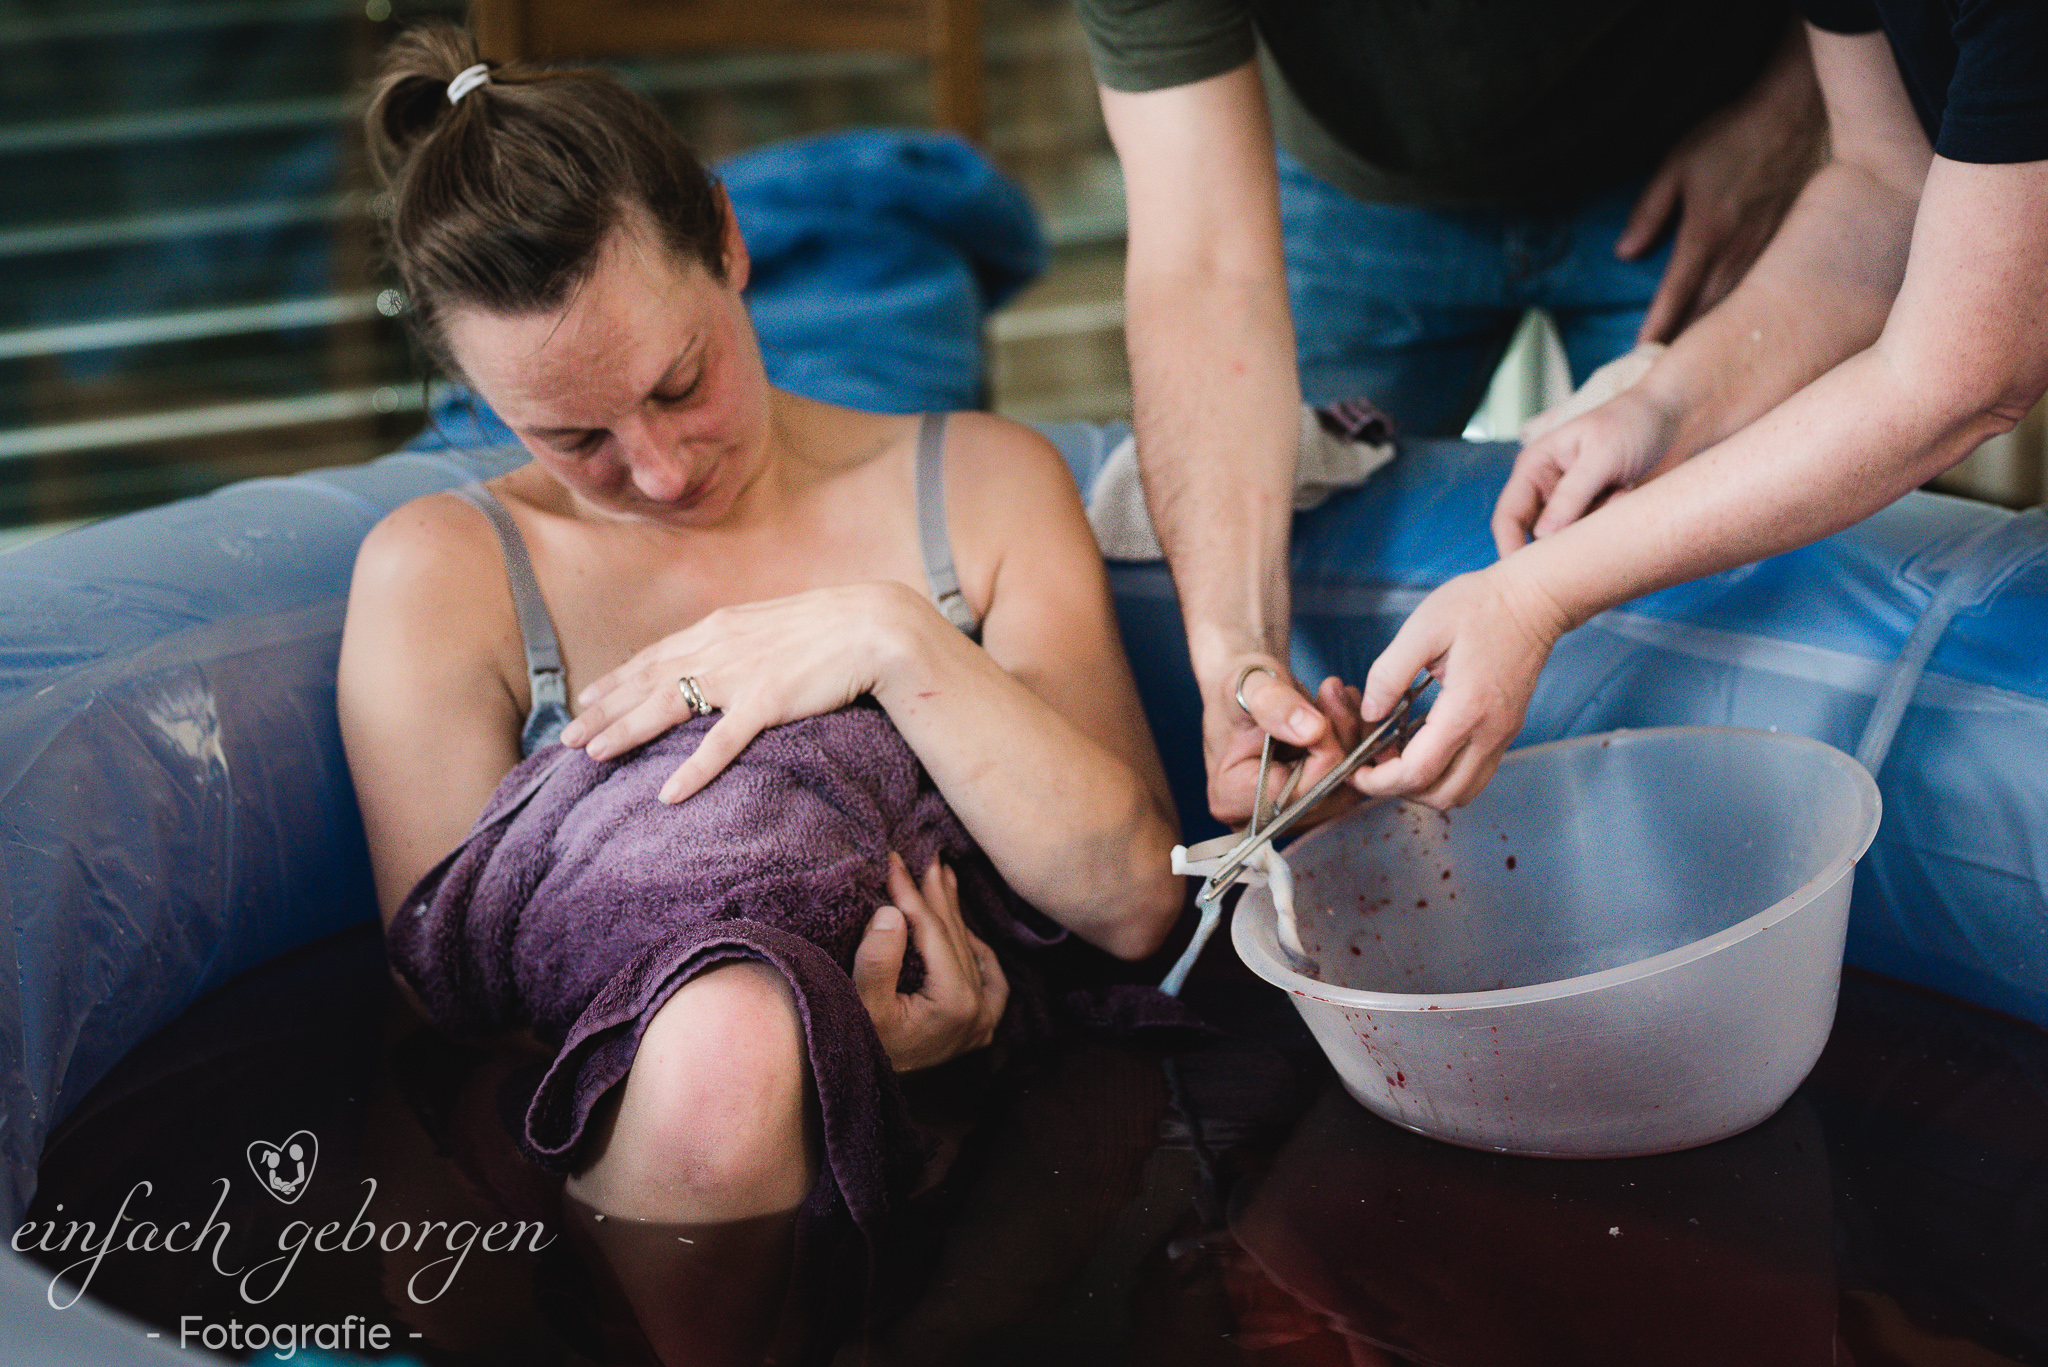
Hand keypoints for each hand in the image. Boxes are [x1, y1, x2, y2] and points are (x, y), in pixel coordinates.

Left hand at [559, 582, 923, 802]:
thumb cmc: (831, 627)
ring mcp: (741, 673)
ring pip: (667, 705)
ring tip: (593, 756)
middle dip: (601, 710)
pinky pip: (722, 743)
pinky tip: (669, 794)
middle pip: (646, 681)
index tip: (584, 698)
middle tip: (565, 739)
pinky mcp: (768, 701)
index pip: (654, 656)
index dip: (615, 679)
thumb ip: (740, 638)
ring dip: (626, 731)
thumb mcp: (772, 622)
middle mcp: (719, 646)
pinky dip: (693, 769)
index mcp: (720, 626)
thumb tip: (719, 654)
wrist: (875, 625)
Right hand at [853, 854, 1008, 1071]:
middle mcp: (978, 1013)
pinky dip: (973, 946)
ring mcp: (983, 1022)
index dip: (912, 894)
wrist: (862, 1087)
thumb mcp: (859, 1004)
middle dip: (937, 895)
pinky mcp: (979, 1027)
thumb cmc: (857, 1043)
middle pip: (956, 938)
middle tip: (927, 857)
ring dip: (954, 913)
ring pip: (970, 950)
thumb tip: (893, 912)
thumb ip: (877, 960)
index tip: (895, 862)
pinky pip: (987, 976)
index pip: (934, 933)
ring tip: (942, 876)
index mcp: (956, 1005)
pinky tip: (963, 926)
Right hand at [1203, 655, 1359, 826]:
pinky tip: (1341, 711)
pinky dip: (1355, 742)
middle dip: (1341, 737)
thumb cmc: (1241, 686)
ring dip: (1353, 735)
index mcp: (1233, 798)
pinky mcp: (1315, 801)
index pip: (1295, 792)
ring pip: (1346, 785)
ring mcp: (1291, 813)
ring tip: (1335, 695)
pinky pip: (1352, 778)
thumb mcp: (1250, 684)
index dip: (1321, 751)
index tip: (1320, 707)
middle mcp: (1262, 817)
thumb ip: (1274, 704)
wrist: (1249, 687)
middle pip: (1325, 792)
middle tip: (1333, 690)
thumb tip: (1312, 731)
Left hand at [1351, 563, 1569, 810]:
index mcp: (1466, 710)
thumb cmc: (1480, 606)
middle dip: (1399, 789)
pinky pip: (1475, 774)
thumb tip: (1369, 713)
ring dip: (1424, 786)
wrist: (1534, 599)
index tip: (1355, 771)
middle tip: (1374, 763)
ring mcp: (1502, 735)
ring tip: (1397, 756)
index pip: (1417, 773)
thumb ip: (1390, 674)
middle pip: (1442, 795)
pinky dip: (1444, 774)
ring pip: (1462, 792)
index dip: (1379, 782)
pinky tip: (1423, 745)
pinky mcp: (1506, 731)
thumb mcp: (1423, 628)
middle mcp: (1490, 733)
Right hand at [1492, 388, 1676, 557]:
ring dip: (1591, 531)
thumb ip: (1572, 495)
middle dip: (1558, 544)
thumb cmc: (1633, 423)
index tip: (1524, 576)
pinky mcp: (1597, 515)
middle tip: (1582, 551)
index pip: (1508, 516)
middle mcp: (1548, 490)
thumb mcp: (1601, 456)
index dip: (1510, 546)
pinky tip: (1627, 496)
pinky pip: (1593, 539)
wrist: (1676, 420)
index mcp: (1535, 468)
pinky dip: (1610, 528)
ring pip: (1567, 541)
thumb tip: (1543, 535)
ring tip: (1619, 495)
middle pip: (1534, 535)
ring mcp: (1573, 506)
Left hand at [1616, 30, 1824, 342]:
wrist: (1794, 114)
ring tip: (1696, 363)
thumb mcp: (1676, 166)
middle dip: (1684, 342)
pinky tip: (1739, 329)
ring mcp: (1767, 250)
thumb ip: (1649, 212)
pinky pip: (1763, 291)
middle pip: (1707, 311)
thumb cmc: (1731, 136)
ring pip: (1737, 306)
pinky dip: (1745, 314)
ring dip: (1715, 335)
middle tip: (1662, 371)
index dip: (1657, 326)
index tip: (1640, 351)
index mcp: (1706, 235)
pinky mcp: (1788, 245)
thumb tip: (1625, 253)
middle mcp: (1738, 251)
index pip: (1676, 294)